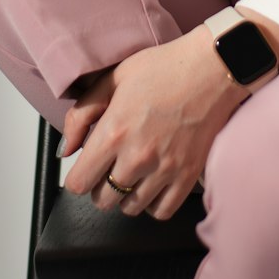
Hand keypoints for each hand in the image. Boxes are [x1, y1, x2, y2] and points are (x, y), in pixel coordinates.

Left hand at [61, 28, 245, 220]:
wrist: (211, 67)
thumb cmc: (163, 67)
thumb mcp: (113, 78)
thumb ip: (81, 114)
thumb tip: (67, 150)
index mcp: (113, 131)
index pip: (79, 183)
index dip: (78, 177)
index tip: (86, 167)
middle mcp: (136, 156)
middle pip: (102, 200)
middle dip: (100, 186)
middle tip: (110, 167)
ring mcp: (164, 169)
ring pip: (130, 208)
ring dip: (127, 195)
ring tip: (133, 173)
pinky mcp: (187, 175)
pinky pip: (161, 211)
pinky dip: (153, 204)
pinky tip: (153, 184)